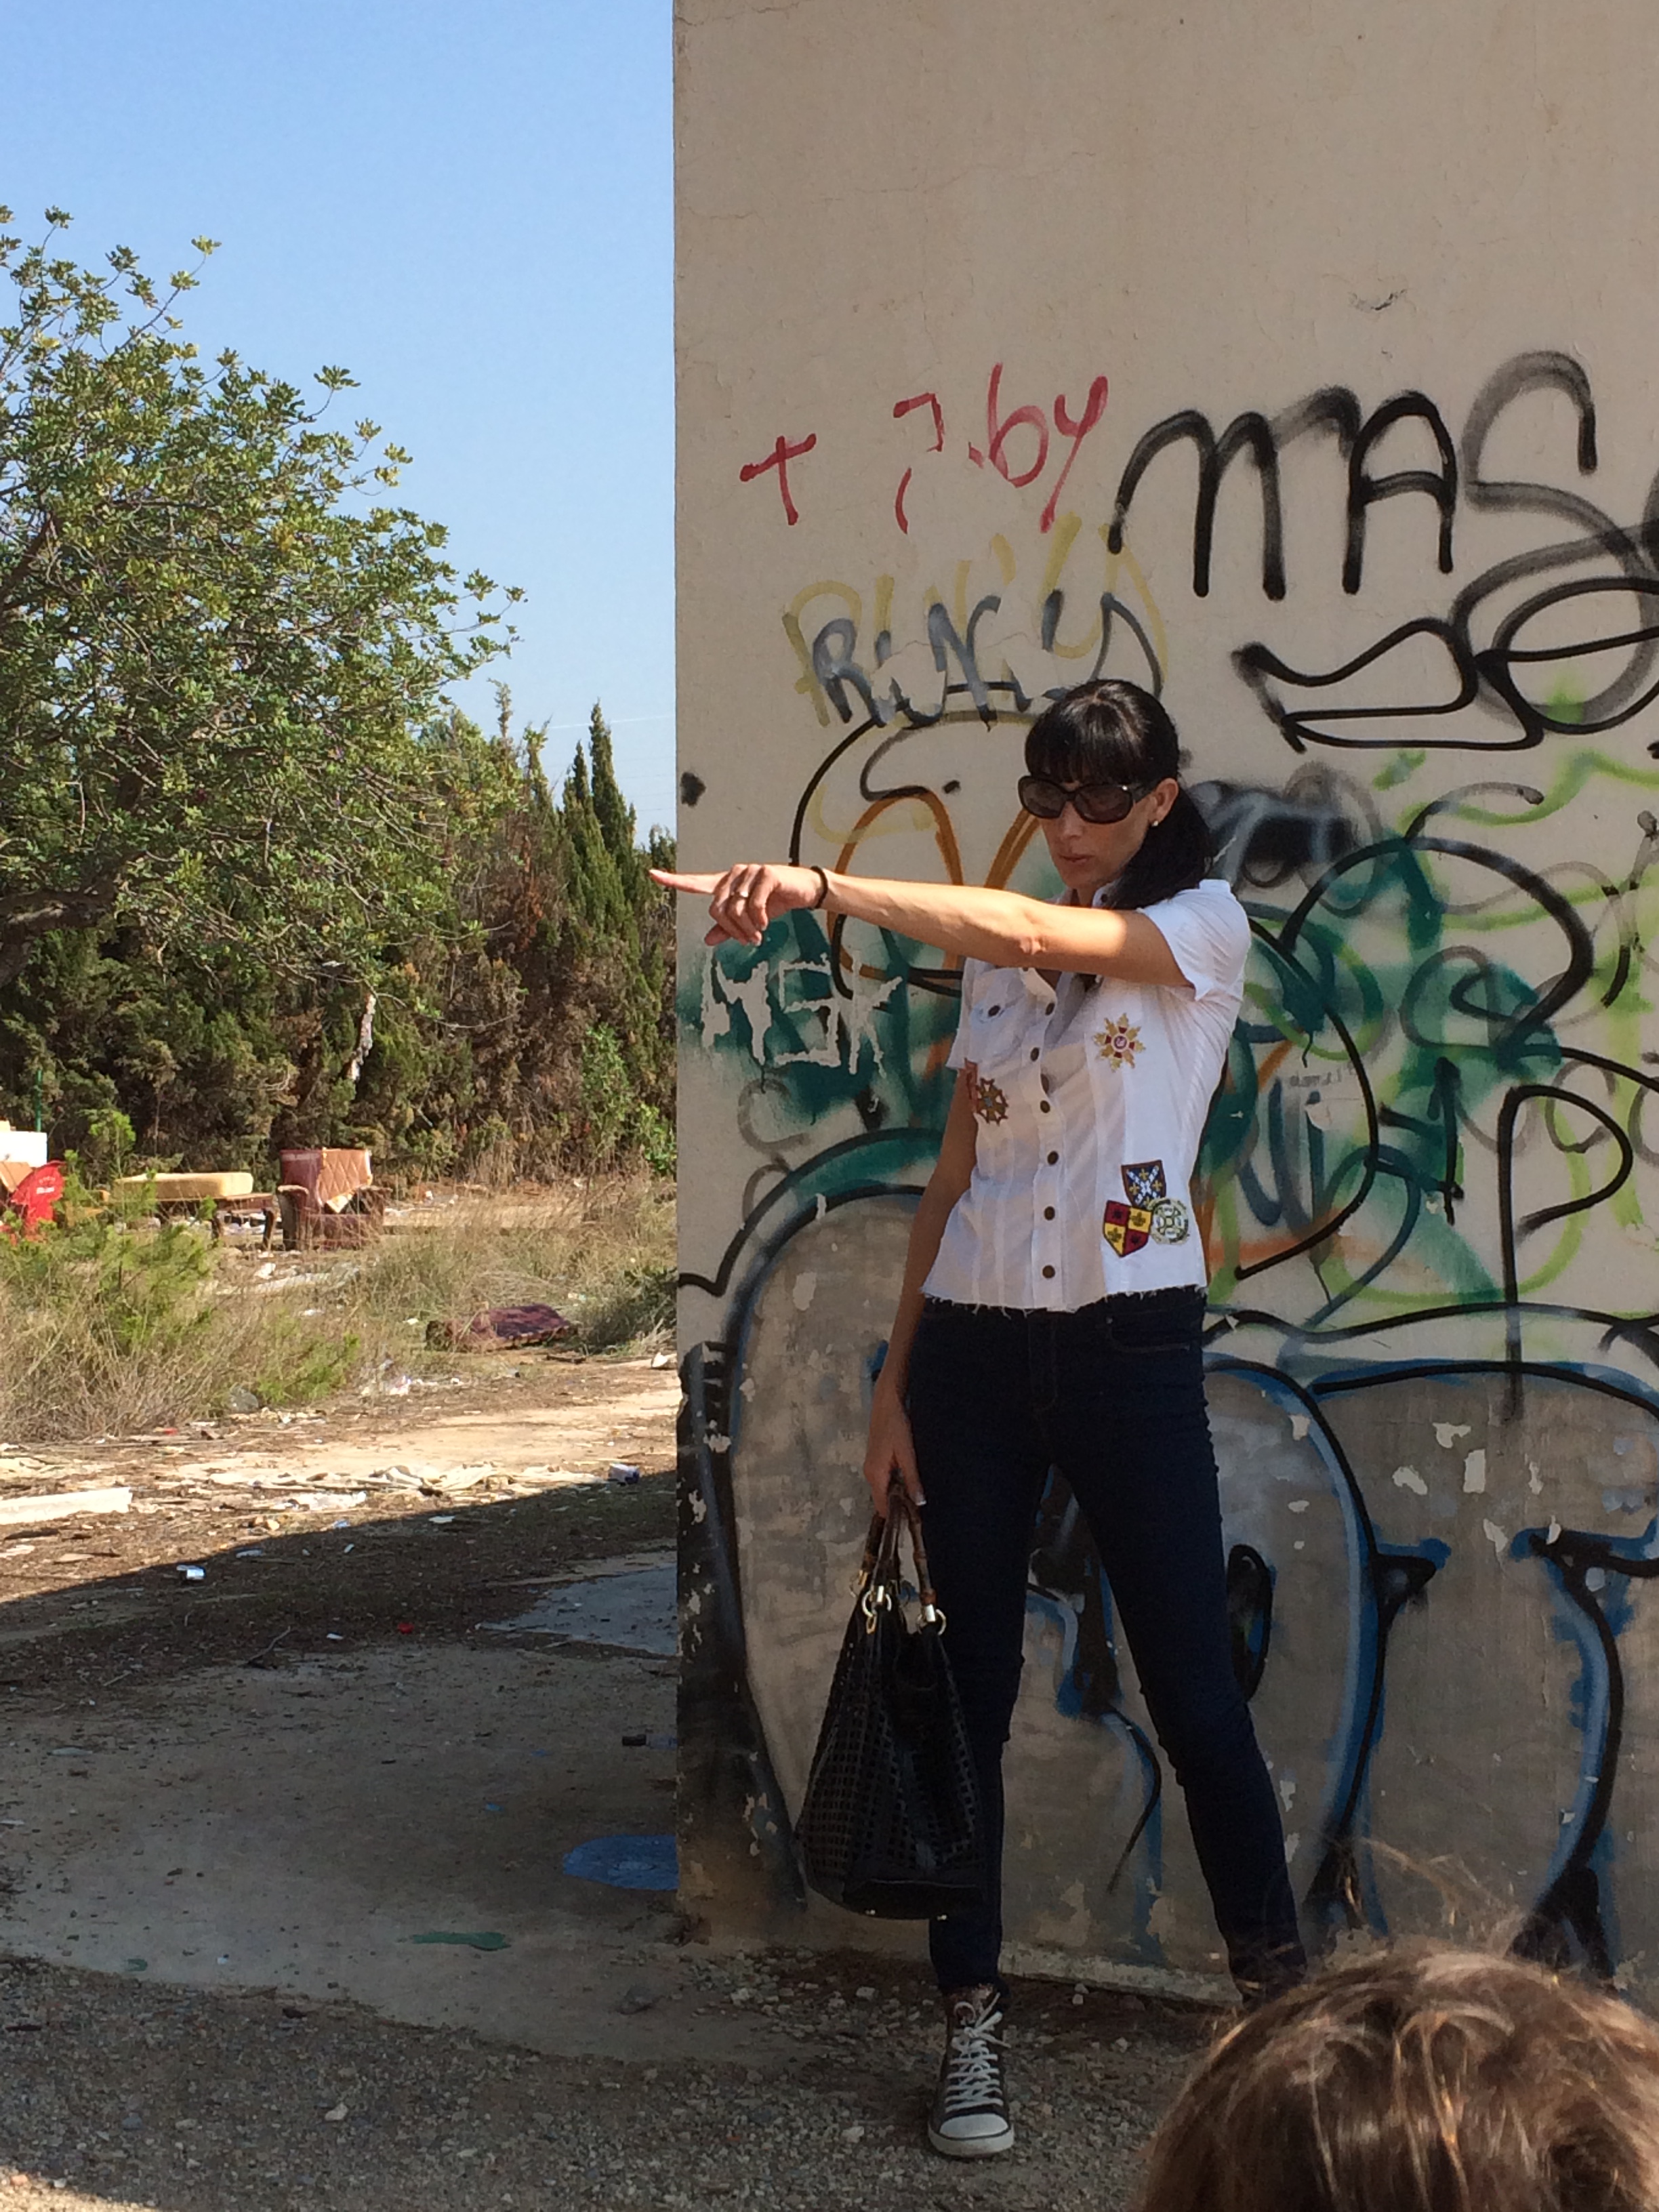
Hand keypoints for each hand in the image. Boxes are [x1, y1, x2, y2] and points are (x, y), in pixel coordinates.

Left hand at [649, 862, 823, 946]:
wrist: (804, 891)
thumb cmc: (776, 902)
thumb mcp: (751, 919)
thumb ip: (728, 929)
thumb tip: (707, 941)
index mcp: (726, 883)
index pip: (696, 882)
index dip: (674, 880)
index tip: (652, 874)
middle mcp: (734, 874)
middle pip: (717, 908)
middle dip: (732, 930)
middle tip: (749, 942)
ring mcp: (749, 871)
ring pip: (735, 908)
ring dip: (747, 928)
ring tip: (759, 934)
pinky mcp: (766, 873)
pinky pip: (753, 903)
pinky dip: (758, 919)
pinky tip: (765, 923)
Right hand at [863, 1387, 923, 1517]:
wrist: (886, 1403)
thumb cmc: (896, 1426)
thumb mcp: (907, 1453)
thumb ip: (912, 1479)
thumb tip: (919, 1503)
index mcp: (875, 1475)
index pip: (881, 1507)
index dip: (895, 1517)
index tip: (913, 1522)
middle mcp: (870, 1474)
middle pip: (882, 1500)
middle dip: (898, 1507)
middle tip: (920, 1512)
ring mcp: (871, 1467)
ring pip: (883, 1490)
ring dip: (897, 1495)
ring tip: (917, 1500)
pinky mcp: (876, 1460)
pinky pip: (884, 1480)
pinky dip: (895, 1485)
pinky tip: (909, 1483)